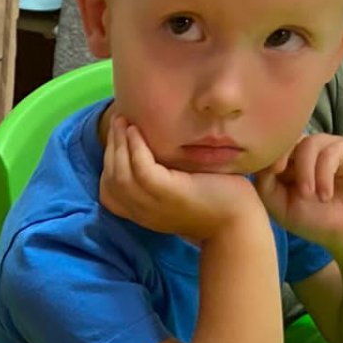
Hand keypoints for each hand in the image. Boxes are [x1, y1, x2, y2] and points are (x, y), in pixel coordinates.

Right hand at [101, 115, 256, 242]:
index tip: (116, 138)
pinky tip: (137, 131)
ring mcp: (153, 204)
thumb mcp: (180, 191)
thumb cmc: (215, 203)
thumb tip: (157, 148)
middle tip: (117, 120)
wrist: (236, 222)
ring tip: (124, 121)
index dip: (107, 163)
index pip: (108, 192)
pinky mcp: (169, 193)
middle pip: (111, 179)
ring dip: (119, 144)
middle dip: (111, 147)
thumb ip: (164, 178)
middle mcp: (142, 211)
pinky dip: (135, 149)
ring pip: (121, 174)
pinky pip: (142, 170)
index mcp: (142, 212)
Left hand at [255, 134, 342, 253]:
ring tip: (309, 195)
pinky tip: (326, 195)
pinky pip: (330, 152)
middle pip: (289, 139)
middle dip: (280, 153)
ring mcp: (329, 147)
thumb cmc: (316, 221)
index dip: (266, 154)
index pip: (273, 149)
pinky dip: (323, 175)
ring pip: (308, 144)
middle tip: (278, 171)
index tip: (267, 171)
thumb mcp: (282, 208)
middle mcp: (309, 152)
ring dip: (304, 171)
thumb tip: (260, 164)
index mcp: (290, 164)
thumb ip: (266, 186)